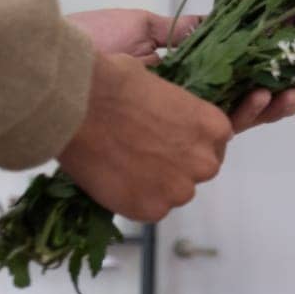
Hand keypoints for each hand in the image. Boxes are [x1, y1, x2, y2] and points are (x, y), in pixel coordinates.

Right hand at [57, 53, 232, 222]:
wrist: (79, 106)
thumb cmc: (114, 83)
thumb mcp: (158, 84)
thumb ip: (173, 108)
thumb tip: (162, 112)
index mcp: (213, 126)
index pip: (215, 143)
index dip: (190, 142)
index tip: (170, 141)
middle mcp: (204, 161)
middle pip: (198, 170)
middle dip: (177, 165)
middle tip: (145, 155)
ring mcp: (179, 189)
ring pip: (174, 193)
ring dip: (156, 185)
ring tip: (124, 166)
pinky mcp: (151, 210)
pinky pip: (149, 210)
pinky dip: (133, 200)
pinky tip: (113, 181)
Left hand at [68, 8, 294, 132]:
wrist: (56, 75)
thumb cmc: (88, 49)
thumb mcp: (138, 28)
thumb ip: (176, 31)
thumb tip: (206, 23)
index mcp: (167, 89)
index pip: (217, 94)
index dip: (248, 87)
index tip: (272, 73)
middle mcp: (169, 116)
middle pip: (229, 117)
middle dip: (264, 104)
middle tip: (292, 91)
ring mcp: (166, 133)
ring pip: (226, 132)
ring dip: (261, 112)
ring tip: (284, 96)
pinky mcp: (160, 148)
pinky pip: (208, 140)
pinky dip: (242, 120)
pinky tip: (262, 102)